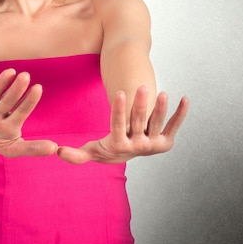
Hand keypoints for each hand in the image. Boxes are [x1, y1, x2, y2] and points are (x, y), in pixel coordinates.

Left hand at [0, 59, 57, 156]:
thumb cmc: (3, 133)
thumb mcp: (17, 145)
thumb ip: (34, 148)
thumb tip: (55, 148)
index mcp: (5, 131)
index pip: (20, 115)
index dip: (29, 103)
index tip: (39, 87)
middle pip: (5, 104)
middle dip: (15, 90)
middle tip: (26, 76)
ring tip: (11, 71)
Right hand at [57, 86, 187, 163]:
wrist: (128, 155)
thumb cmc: (107, 148)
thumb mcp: (92, 151)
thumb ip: (77, 154)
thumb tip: (58, 152)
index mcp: (119, 146)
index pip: (118, 126)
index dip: (119, 110)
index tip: (119, 93)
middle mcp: (138, 146)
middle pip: (139, 122)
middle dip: (140, 104)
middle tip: (142, 87)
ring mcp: (153, 144)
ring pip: (157, 123)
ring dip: (161, 108)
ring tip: (163, 92)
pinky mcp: (166, 141)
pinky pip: (174, 126)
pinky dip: (180, 114)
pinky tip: (185, 99)